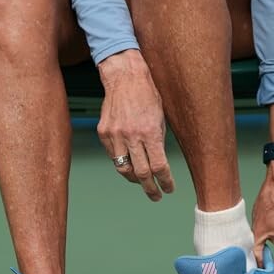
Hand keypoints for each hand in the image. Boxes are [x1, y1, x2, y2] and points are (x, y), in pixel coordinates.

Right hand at [97, 50, 174, 200]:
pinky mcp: (104, 133)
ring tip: (142, 182)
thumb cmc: (148, 95)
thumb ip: (159, 142)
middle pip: (142, 174)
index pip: (159, 167)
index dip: (166, 182)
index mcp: (150, 132)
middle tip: (156, 196)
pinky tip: (130, 164)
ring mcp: (116, 135)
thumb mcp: (161, 119)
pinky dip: (123, 163)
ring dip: (135, 180)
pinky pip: (114, 157)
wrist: (125, 77)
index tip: (169, 189)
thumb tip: (160, 165)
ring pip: (124, 169)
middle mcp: (132, 136)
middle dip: (151, 188)